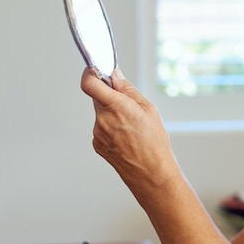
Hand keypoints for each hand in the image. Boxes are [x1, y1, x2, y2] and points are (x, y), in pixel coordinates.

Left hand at [80, 68, 179, 200]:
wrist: (151, 174)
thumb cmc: (154, 143)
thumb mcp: (148, 109)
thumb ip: (128, 90)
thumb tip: (115, 76)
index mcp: (116, 107)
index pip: (90, 83)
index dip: (90, 73)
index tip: (95, 70)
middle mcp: (103, 119)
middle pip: (98, 98)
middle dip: (110, 96)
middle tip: (128, 104)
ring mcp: (98, 133)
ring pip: (101, 113)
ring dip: (112, 113)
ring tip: (132, 127)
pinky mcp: (97, 144)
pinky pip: (101, 127)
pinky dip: (111, 127)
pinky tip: (127, 137)